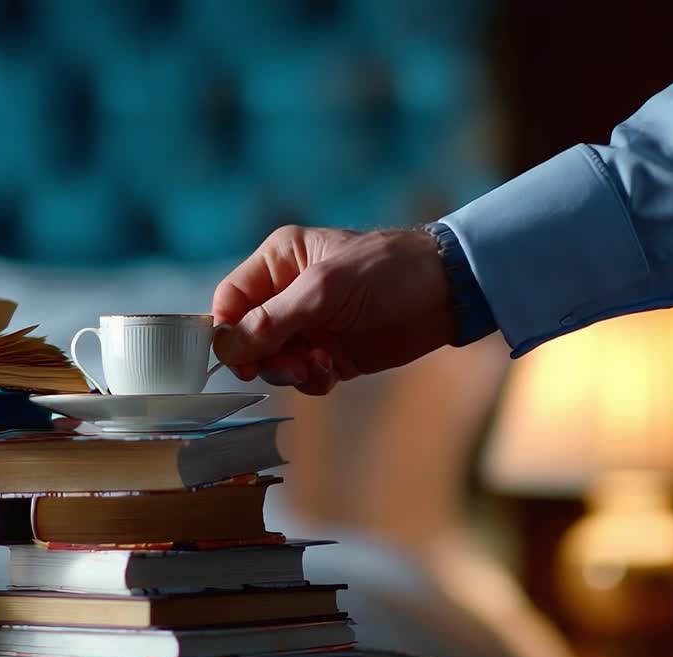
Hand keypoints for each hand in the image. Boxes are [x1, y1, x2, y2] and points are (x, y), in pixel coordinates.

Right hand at [212, 225, 456, 394]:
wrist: (446, 294)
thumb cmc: (385, 272)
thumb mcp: (323, 291)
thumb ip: (272, 320)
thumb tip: (226, 347)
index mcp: (278, 261)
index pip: (230, 299)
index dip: (227, 331)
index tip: (239, 358)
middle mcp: (287, 293)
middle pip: (246, 336)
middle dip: (264, 356)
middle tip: (292, 363)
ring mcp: (309, 325)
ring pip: (272, 360)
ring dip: (290, 370)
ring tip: (319, 365)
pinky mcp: (330, 352)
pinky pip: (301, 375)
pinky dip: (312, 379)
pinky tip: (334, 370)